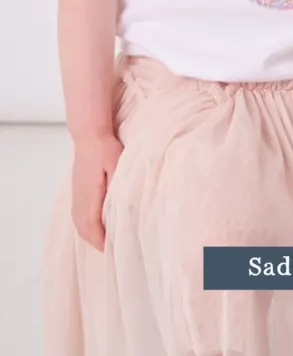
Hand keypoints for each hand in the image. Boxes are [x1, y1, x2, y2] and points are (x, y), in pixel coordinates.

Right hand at [71, 134, 123, 250]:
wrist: (88, 135)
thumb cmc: (105, 148)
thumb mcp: (117, 163)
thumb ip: (119, 182)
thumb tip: (122, 202)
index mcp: (90, 194)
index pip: (92, 225)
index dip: (101, 240)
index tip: (112, 249)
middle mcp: (80, 198)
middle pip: (83, 229)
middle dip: (95, 242)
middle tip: (110, 250)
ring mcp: (76, 195)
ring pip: (78, 223)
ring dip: (89, 235)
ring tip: (104, 242)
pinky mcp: (77, 191)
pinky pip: (77, 215)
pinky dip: (85, 226)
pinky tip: (94, 226)